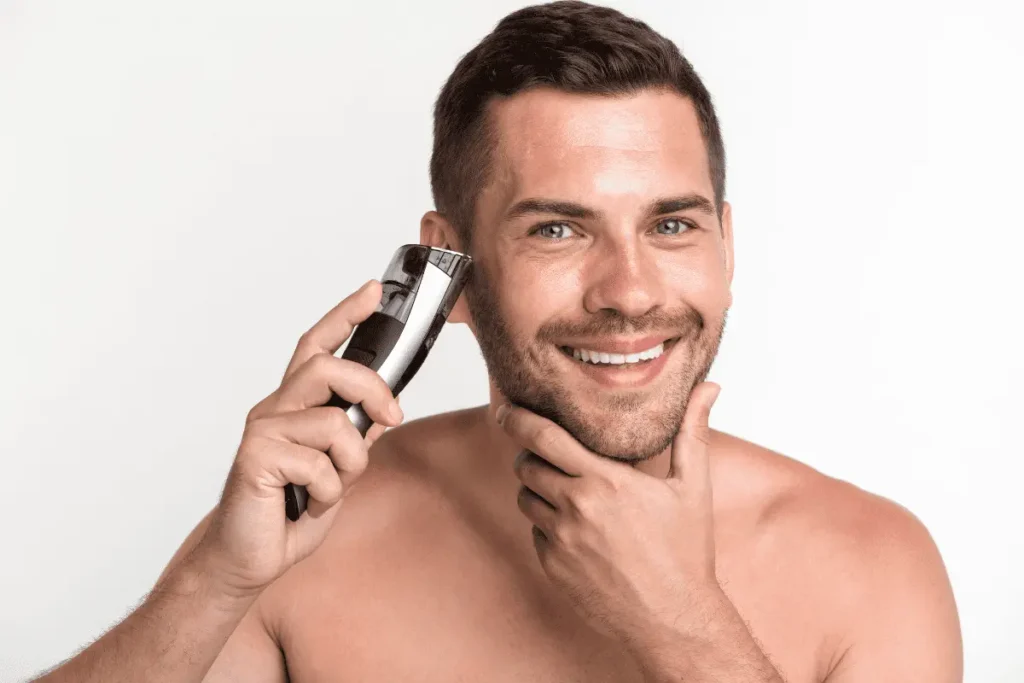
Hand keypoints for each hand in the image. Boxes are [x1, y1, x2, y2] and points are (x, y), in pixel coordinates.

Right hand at [194, 279, 403, 596]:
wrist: (250, 559)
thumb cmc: (289, 513)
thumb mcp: (337, 468)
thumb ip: (354, 435)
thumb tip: (383, 409)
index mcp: (294, 406)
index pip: (317, 346)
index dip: (345, 315)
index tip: (373, 291)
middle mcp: (275, 409)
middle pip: (329, 368)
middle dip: (372, 390)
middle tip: (393, 417)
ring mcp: (263, 431)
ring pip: (334, 423)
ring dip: (350, 464)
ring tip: (332, 488)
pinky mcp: (255, 458)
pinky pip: (319, 464)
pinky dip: (330, 492)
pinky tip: (309, 504)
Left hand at [497, 382, 722, 648]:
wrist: (674, 620)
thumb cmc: (685, 552)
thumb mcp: (693, 488)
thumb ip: (692, 432)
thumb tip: (709, 387)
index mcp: (605, 481)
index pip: (544, 437)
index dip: (517, 419)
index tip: (505, 409)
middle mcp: (576, 507)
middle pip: (527, 466)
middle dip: (531, 455)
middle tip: (548, 454)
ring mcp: (561, 540)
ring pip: (526, 499)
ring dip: (538, 489)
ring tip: (567, 491)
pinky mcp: (553, 567)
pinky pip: (536, 533)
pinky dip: (548, 524)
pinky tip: (578, 529)